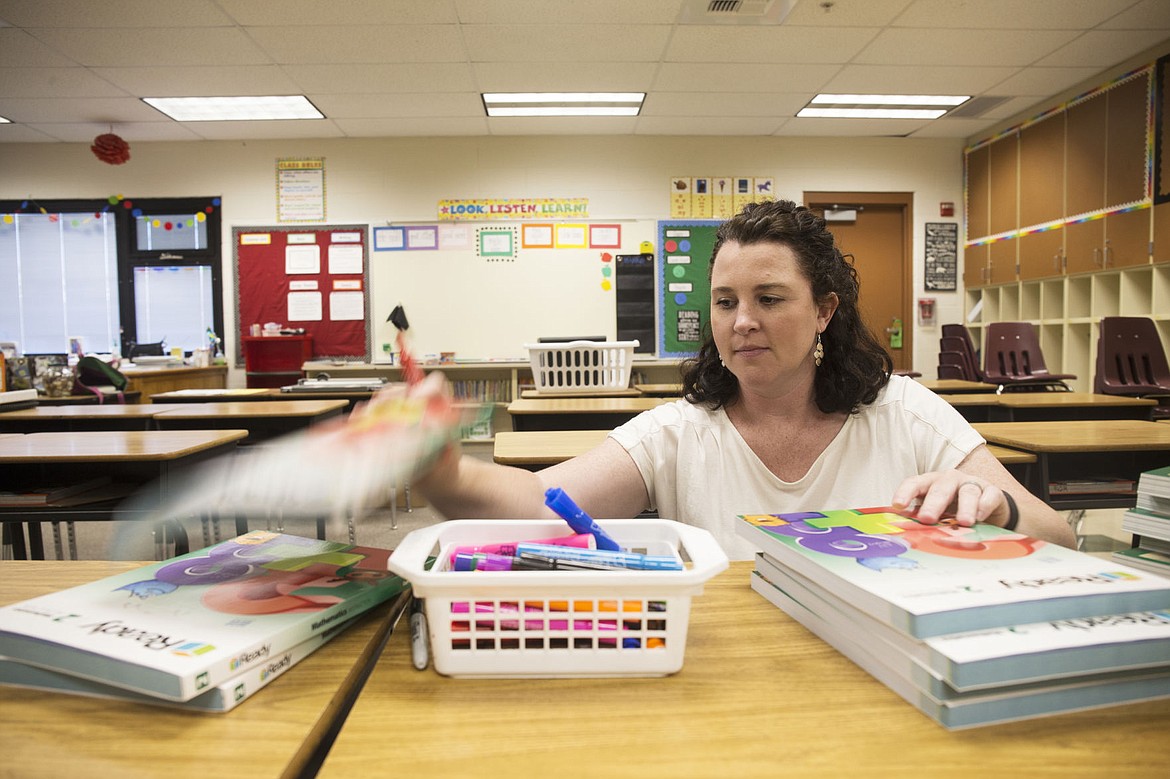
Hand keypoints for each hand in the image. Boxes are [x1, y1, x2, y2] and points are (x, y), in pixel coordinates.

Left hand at [891, 470, 1006, 527]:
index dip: (905, 493)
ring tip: (963, 522)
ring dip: (965, 508)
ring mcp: (971, 484)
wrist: (986, 504)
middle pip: (940, 489)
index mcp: (930, 483)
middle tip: (927, 518)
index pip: (915, 484)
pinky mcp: (992, 491)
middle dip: (933, 504)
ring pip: (967, 492)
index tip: (897, 505)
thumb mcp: (937, 511)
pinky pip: (989, 496)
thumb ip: (922, 518)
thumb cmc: (953, 507)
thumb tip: (905, 533)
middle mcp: (950, 480)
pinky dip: (984, 507)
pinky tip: (981, 517)